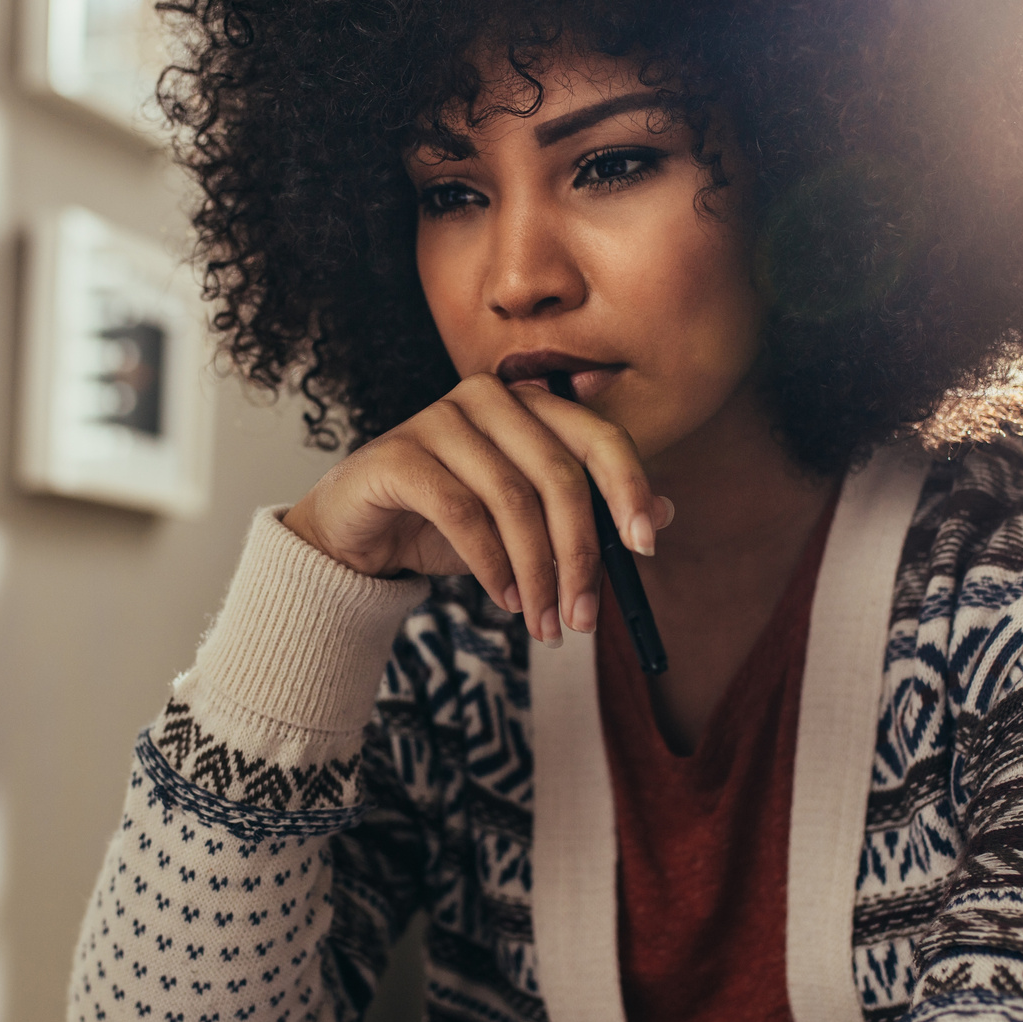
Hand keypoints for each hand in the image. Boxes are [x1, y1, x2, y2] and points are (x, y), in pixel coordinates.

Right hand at [282, 374, 671, 645]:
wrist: (358, 538)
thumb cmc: (446, 525)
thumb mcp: (525, 525)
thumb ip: (586, 515)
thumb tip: (664, 517)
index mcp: (529, 404)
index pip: (598, 438)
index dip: (629, 490)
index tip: (645, 548)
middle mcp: (488, 398)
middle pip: (558, 474)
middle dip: (578, 556)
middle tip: (583, 618)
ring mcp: (438, 419)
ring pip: (512, 499)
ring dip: (536, 572)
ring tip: (543, 622)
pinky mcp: (399, 454)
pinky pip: (462, 513)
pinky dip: (491, 565)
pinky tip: (503, 600)